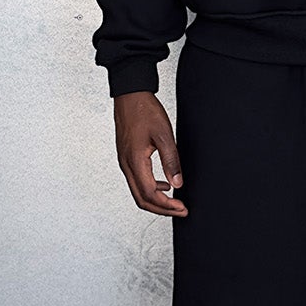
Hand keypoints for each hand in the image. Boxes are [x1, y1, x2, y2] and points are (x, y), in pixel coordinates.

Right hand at [112, 91, 187, 215]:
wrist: (130, 95)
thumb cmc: (144, 110)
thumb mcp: (164, 134)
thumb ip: (171, 160)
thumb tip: (177, 183)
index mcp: (135, 161)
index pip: (150, 194)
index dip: (167, 205)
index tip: (182, 208)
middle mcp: (126, 165)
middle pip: (141, 199)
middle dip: (162, 209)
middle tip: (180, 210)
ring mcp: (124, 162)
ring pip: (138, 192)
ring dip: (156, 200)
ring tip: (174, 201)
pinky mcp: (126, 157)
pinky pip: (136, 180)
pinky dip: (150, 188)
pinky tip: (164, 184)